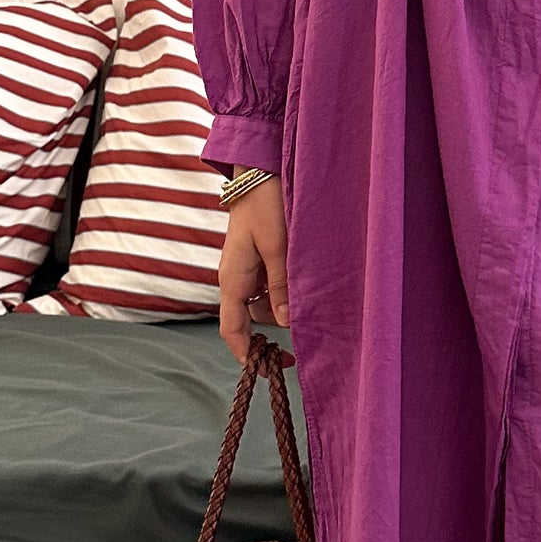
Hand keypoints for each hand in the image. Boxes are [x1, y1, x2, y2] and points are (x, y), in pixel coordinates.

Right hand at [217, 174, 288, 363]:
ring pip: (261, 304)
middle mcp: (235, 279)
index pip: (231, 330)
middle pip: (249, 320)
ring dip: (280, 310)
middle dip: (270, 334)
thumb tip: (284, 323)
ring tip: (309, 310)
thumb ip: (281, 286)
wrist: (259, 171)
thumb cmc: (266, 205)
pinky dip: (281, 293)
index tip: (268, 370)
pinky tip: (302, 288)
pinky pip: (266, 287)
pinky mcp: (256, 259)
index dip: (246, 354)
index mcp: (232, 280)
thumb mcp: (278, 247)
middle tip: (300, 346)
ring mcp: (245, 269)